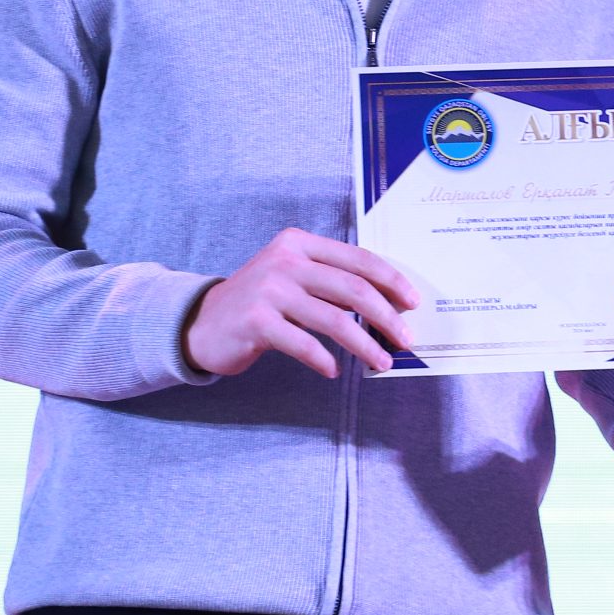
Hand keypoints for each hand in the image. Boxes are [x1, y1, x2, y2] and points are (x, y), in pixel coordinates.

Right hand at [183, 229, 419, 377]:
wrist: (200, 322)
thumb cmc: (259, 302)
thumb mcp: (293, 276)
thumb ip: (332, 281)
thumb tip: (388, 302)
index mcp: (300, 243)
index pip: (359, 259)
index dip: (392, 281)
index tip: (413, 303)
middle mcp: (285, 261)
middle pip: (354, 289)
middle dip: (387, 316)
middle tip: (405, 339)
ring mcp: (269, 290)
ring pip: (335, 320)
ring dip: (365, 345)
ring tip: (381, 362)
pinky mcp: (256, 322)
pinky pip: (304, 344)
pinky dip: (324, 360)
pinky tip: (334, 371)